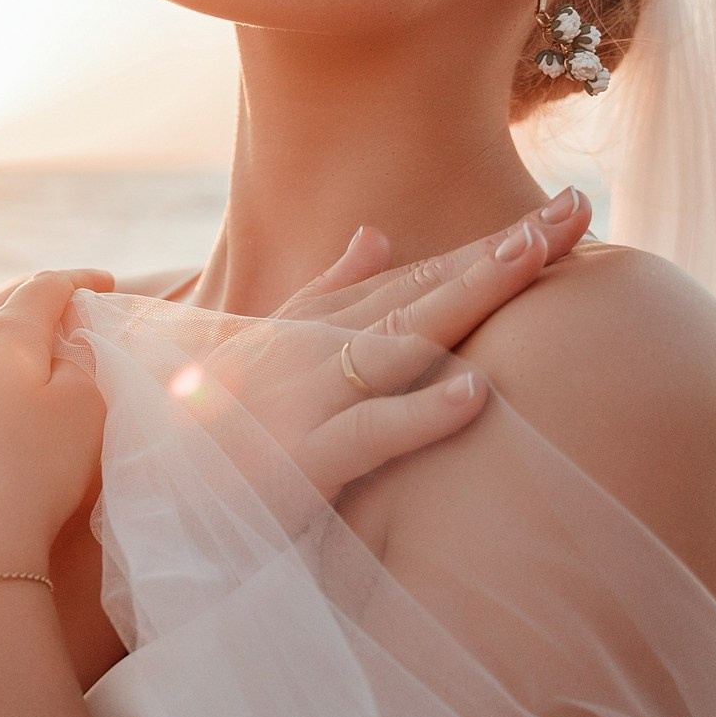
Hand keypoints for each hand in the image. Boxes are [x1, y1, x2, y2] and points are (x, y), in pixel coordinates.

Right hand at [189, 188, 592, 500]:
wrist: (137, 506)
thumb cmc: (202, 438)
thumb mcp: (260, 354)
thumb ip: (322, 294)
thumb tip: (376, 234)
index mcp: (312, 330)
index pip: (415, 276)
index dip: (488, 244)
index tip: (560, 216)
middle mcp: (310, 352)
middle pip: (421, 291)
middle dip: (501, 251)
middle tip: (578, 210)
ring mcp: (303, 401)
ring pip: (399, 340)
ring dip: (466, 297)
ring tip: (533, 259)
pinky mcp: (296, 463)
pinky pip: (368, 433)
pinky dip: (420, 413)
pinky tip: (476, 395)